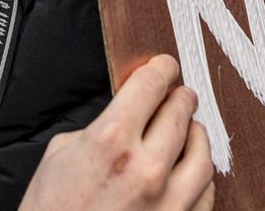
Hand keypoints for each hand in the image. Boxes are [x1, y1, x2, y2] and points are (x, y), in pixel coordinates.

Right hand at [19, 54, 215, 210]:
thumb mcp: (58, 157)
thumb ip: (96, 130)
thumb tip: (122, 118)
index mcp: (111, 140)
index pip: (150, 86)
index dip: (160, 69)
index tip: (165, 67)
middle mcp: (146, 168)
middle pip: (181, 114)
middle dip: (180, 99)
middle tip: (179, 95)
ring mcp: (168, 202)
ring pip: (203, 153)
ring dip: (197, 135)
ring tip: (191, 130)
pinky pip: (206, 194)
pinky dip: (202, 178)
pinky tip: (191, 172)